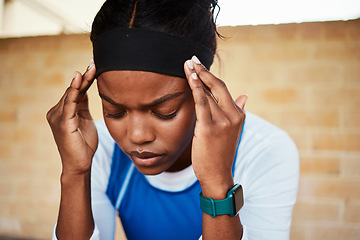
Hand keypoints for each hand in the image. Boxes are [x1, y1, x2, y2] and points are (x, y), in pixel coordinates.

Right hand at [47, 60, 97, 175]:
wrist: (81, 164)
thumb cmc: (84, 144)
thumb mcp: (85, 120)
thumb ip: (82, 105)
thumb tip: (85, 90)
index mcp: (63, 111)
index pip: (75, 91)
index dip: (85, 79)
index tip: (94, 66)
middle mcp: (57, 111)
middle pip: (73, 89)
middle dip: (85, 76)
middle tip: (95, 62)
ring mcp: (58, 116)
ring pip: (72, 93)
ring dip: (83, 79)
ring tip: (93, 67)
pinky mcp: (62, 122)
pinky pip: (70, 102)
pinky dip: (74, 89)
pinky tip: (80, 78)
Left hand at [184, 56, 246, 197]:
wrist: (217, 174)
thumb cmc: (220, 152)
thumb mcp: (232, 130)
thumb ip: (238, 110)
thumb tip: (245, 95)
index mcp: (238, 114)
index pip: (223, 90)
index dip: (210, 76)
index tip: (199, 64)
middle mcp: (233, 115)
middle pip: (218, 86)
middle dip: (203, 71)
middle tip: (191, 59)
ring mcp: (223, 121)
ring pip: (208, 93)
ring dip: (196, 76)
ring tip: (187, 64)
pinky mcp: (210, 127)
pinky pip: (202, 102)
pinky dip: (196, 88)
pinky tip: (191, 77)